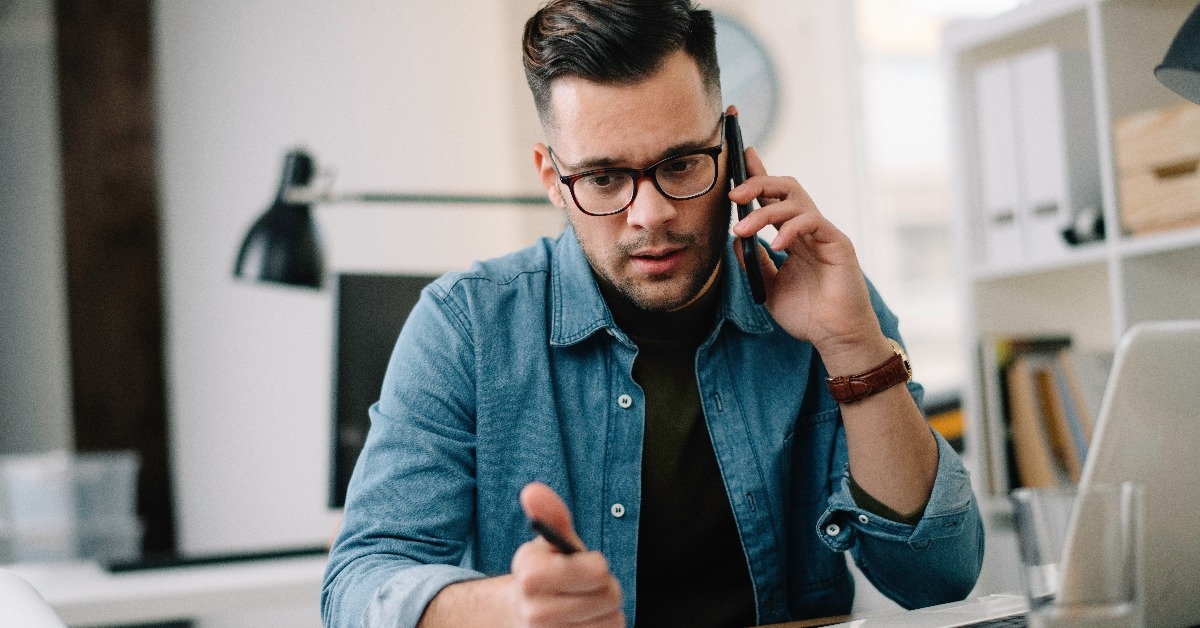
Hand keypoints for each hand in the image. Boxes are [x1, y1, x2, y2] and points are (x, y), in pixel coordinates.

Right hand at [509, 482, 624, 626]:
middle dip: (606, 588)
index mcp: (530, 572)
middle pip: (610, 597)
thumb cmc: (546, 572)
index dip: (597, 565)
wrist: (522, 616)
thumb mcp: (549, 542)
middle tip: (588, 586)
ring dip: (607, 612)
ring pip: (612, 622)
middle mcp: (535, 610)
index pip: (597, 571)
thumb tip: (533, 490)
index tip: (586, 563)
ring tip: (586, 605)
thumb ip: (550, 514)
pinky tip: (586, 623)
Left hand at [728, 140, 887, 368]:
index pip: (773, 198)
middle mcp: (808, 229)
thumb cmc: (807, 315)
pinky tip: (776, 245)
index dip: (758, 174)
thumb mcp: (768, 286)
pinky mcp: (838, 244)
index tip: (741, 155)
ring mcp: (824, 234)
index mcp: (791, 236)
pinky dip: (791, 229)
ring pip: (796, 202)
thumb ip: (753, 261)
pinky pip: (814, 222)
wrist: (835, 338)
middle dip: (758, 183)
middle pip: (786, 188)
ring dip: (764, 212)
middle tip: (733, 195)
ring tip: (743, 230)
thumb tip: (734, 238)